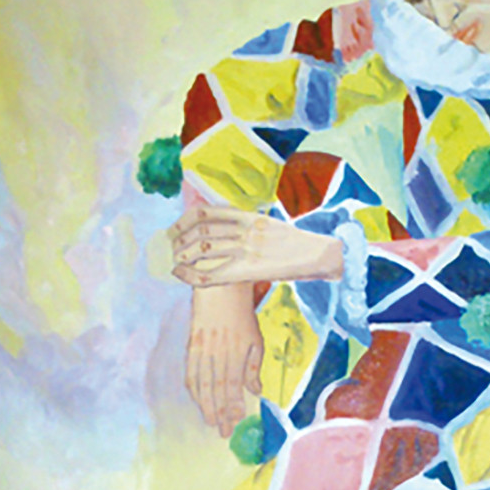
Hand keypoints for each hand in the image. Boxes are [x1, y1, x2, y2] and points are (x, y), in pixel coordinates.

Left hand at [170, 206, 343, 285]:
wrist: (318, 254)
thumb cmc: (294, 243)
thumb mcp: (267, 225)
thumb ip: (244, 225)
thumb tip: (220, 226)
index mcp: (248, 216)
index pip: (206, 214)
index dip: (184, 221)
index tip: (173, 230)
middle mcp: (245, 231)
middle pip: (202, 232)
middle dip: (180, 240)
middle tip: (171, 248)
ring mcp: (248, 250)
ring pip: (205, 250)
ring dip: (184, 255)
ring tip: (175, 260)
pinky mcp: (251, 270)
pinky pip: (213, 274)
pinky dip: (192, 275)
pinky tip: (179, 274)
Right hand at [186, 283, 262, 437]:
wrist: (220, 289)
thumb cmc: (241, 315)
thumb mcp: (255, 339)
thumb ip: (254, 366)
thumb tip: (256, 391)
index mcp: (236, 350)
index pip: (234, 383)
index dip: (234, 404)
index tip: (236, 421)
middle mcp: (218, 351)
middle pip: (217, 387)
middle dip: (220, 411)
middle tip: (223, 431)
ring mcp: (202, 348)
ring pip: (202, 383)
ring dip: (205, 405)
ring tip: (210, 422)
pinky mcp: (191, 345)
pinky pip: (190, 371)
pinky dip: (193, 388)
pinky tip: (197, 401)